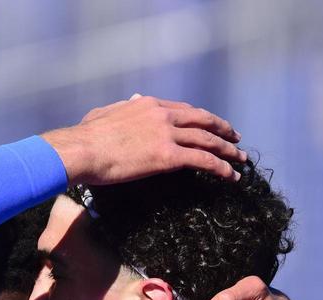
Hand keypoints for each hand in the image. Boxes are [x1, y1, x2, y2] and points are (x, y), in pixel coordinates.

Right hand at [42, 96, 244, 185]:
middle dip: (222, 129)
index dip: (201, 117)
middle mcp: (163, 115)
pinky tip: (232, 176)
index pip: (184, 109)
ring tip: (241, 160)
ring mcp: (167, 135)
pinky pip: (204, 161)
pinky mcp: (168, 157)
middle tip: (235, 139)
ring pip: (208, 140)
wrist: (81, 151)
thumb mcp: (103, 114)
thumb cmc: (85, 138)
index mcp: (148, 105)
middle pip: (203, 120)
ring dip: (228, 151)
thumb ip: (122, 108)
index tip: (210, 124)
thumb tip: (131, 101)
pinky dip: (222, 168)